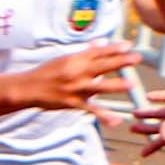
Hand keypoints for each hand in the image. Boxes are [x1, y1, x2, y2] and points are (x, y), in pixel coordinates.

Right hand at [21, 44, 137, 115]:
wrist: (27, 88)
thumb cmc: (46, 73)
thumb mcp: (64, 59)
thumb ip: (85, 53)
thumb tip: (101, 43)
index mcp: (74, 60)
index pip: (97, 52)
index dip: (114, 48)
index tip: (128, 45)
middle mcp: (75, 73)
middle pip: (101, 66)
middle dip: (120, 62)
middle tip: (136, 58)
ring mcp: (75, 89)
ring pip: (98, 87)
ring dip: (115, 85)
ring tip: (131, 84)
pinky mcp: (73, 103)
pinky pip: (91, 110)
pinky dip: (104, 116)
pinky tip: (116, 120)